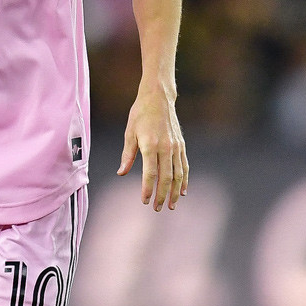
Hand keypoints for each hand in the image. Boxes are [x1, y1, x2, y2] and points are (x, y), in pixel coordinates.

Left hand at [118, 82, 187, 209]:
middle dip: (161, 195)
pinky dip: (184, 180)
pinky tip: (182, 191)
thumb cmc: (140, 114)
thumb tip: (122, 173)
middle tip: (157, 208)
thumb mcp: (129, 133)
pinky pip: (184, 166)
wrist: (158, 97)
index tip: (145, 201)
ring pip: (177, 174)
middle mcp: (165, 147)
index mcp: (150, 144)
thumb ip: (127, 154)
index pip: (150, 173)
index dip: (148, 189)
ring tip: (170, 205)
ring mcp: (175, 147)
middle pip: (165, 177)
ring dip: (174, 192)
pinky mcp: (181, 145)